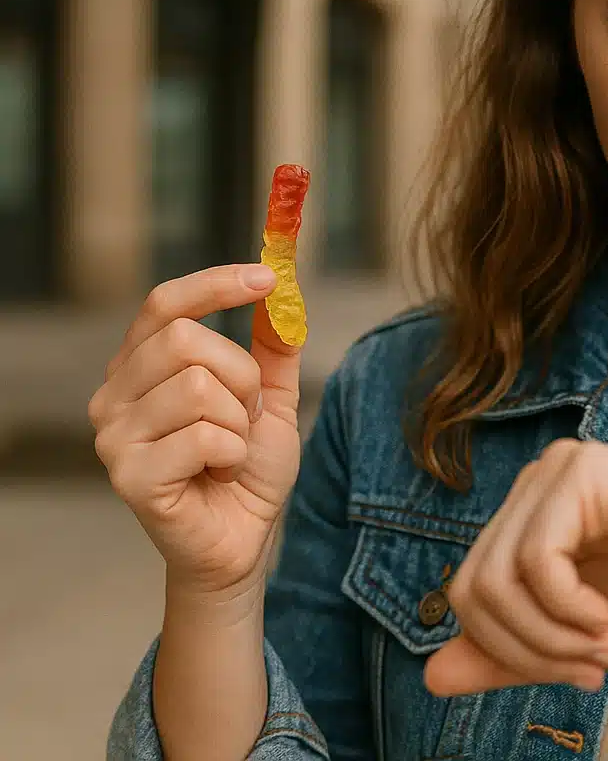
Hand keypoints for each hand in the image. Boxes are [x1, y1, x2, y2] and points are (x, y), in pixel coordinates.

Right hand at [89, 264, 303, 597]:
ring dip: (238, 423)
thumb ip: (273, 347)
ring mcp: (114, 435)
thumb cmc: (246, 469)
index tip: (268, 277)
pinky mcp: (128, 475)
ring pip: (199, 387)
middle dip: (241, 378)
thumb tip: (284, 293)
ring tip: (229, 451)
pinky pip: (205, 436)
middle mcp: (115, 394)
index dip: (215, 284)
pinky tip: (219, 475)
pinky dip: (233, 455)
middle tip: (246, 417)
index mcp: (141, 366)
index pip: (165, 303)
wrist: (243, 538)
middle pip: (187, 341)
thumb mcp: (271, 398)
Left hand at [423, 439, 607, 696]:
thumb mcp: (578, 645)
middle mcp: (536, 484)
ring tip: (605, 645)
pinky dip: (566, 609)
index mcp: (530, 518)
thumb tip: (431, 678)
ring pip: (496, 578)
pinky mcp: (586, 471)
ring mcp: (558, 470)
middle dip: (528, 649)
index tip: (581, 674)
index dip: (512, 652)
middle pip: (471, 589)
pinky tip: (607, 617)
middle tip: (591, 668)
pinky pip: (536, 560)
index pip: (467, 595)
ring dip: (549, 636)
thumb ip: (511, 656)